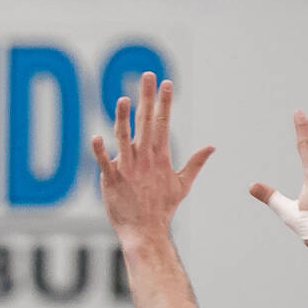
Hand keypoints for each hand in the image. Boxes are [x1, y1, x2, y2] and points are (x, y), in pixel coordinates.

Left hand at [91, 72, 214, 243]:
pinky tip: (95, 137)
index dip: (164, 102)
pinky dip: (99, 151)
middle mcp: (144, 158)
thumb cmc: (162, 208)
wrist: (146, 231)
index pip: (163, 122)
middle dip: (148, 98)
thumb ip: (195, 163)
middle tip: (149, 75)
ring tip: (124, 99)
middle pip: (146, 122)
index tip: (166, 82)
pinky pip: (104, 163)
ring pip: (125, 138)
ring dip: (124, 118)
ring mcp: (128, 168)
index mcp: (160, 156)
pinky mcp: (112, 180)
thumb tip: (211, 147)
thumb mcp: (182, 184)